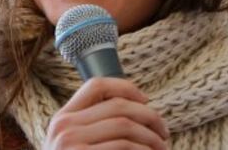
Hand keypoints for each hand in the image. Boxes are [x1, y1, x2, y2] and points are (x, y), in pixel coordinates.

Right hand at [43, 77, 168, 149]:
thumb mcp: (79, 144)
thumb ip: (98, 125)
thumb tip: (142, 105)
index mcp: (63, 118)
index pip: (97, 85)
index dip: (126, 88)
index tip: (146, 101)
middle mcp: (63, 127)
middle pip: (119, 106)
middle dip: (150, 117)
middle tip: (164, 133)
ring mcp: (70, 144)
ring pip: (126, 126)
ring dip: (151, 138)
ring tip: (161, 149)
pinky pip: (124, 147)